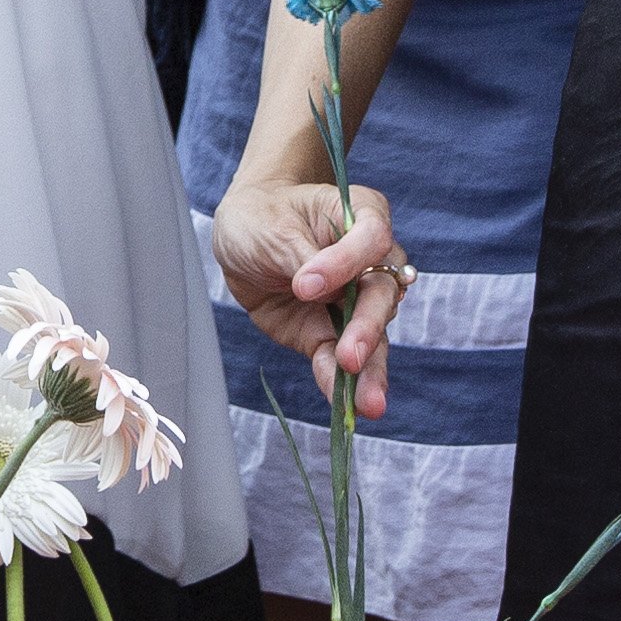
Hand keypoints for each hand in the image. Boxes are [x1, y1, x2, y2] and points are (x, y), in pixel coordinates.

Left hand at [213, 175, 409, 417]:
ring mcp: (352, 300)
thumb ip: (303, 259)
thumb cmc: (261, 217)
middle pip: (381, 295)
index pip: (372, 239)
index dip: (346, 263)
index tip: (305, 284)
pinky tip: (344, 404)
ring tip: (370, 403)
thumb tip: (328, 294)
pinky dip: (338, 380)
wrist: (239, 237)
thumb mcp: (272, 229)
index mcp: (361, 217)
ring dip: (369, 370)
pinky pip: (337, 357)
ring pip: (370, 335)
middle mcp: (368, 261)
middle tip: (352, 356)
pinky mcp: (328, 330)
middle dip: (367, 328)